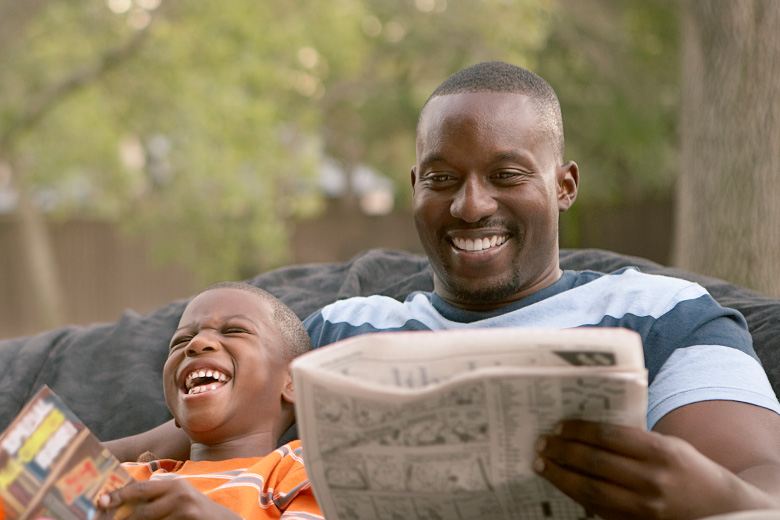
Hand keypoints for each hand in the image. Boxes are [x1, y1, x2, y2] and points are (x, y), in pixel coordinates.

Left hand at [99, 479, 241, 519]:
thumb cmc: (192, 509)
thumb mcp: (177, 496)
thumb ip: (156, 496)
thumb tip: (121, 502)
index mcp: (173, 484)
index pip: (140, 489)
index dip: (119, 495)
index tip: (101, 501)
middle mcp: (179, 494)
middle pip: (142, 511)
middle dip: (122, 519)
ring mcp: (185, 510)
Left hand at [533, 419, 776, 519]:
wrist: (723, 510)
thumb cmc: (690, 470)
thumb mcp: (669, 445)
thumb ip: (634, 439)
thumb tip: (587, 429)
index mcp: (661, 452)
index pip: (608, 436)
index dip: (579, 430)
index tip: (559, 426)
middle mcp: (652, 480)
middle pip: (594, 463)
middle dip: (562, 451)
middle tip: (542, 443)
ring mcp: (644, 507)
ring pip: (590, 490)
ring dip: (560, 475)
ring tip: (542, 464)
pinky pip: (598, 509)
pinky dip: (576, 495)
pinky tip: (562, 484)